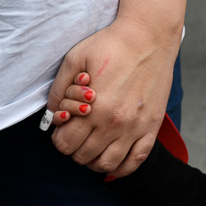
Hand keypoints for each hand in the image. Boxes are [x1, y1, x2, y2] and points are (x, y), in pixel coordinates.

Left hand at [47, 18, 177, 177]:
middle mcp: (115, 123)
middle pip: (83, 156)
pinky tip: (113, 161)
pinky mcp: (152, 125)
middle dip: (73, 149)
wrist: (149, 37)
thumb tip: (53, 114)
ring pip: (108, 163)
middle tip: (76, 136)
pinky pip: (136, 159)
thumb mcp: (74, 59)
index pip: (65, 143)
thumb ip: (59, 90)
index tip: (63, 129)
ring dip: (94, 161)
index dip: (58, 138)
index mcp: (93, 108)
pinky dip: (122, 168)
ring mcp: (136, 126)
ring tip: (92, 148)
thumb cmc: (111, 45)